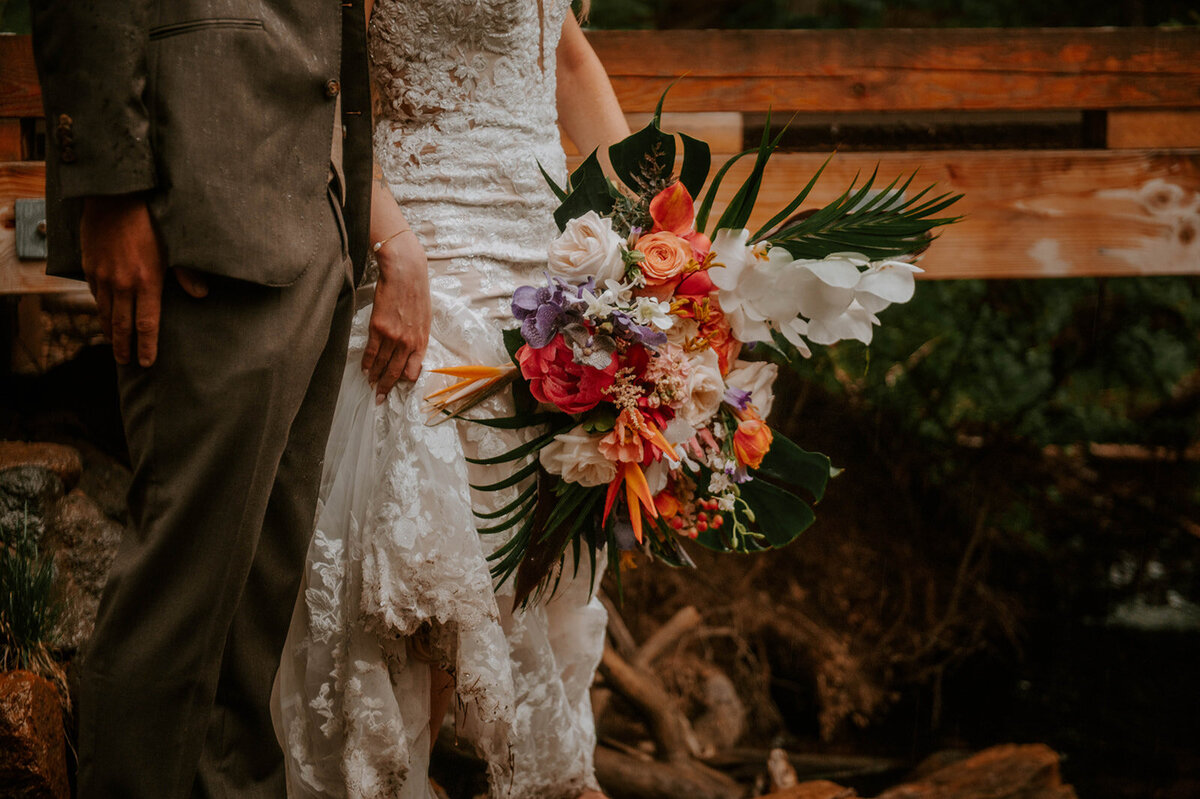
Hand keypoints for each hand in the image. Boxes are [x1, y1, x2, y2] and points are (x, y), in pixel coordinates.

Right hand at [80, 196, 208, 366]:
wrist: (114, 198)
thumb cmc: (151, 221)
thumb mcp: (175, 247)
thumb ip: (186, 274)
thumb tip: (201, 295)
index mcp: (147, 282)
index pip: (146, 324)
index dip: (146, 346)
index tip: (146, 363)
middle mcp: (122, 284)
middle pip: (122, 325)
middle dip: (123, 346)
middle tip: (125, 362)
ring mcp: (103, 276)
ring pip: (105, 312)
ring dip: (110, 330)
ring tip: (114, 344)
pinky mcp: (90, 266)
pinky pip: (95, 294)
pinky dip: (101, 308)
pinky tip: (104, 314)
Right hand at [362, 230, 430, 401]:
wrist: (405, 274)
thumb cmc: (417, 293)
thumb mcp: (425, 319)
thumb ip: (418, 337)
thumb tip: (410, 351)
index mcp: (422, 341)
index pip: (414, 371)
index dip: (404, 380)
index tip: (397, 385)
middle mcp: (408, 342)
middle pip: (395, 373)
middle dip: (385, 388)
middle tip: (378, 399)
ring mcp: (393, 336)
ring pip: (381, 365)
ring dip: (374, 378)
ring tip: (370, 386)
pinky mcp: (378, 328)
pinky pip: (371, 352)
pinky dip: (366, 364)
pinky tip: (363, 370)